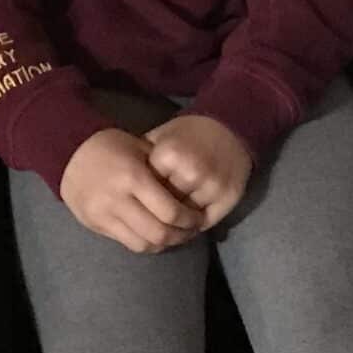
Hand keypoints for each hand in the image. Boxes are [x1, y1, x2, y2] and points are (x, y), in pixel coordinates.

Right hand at [59, 127, 203, 253]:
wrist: (68, 152)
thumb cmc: (111, 146)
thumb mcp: (140, 148)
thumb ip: (162, 171)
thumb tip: (189, 193)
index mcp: (133, 177)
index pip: (170, 211)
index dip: (189, 220)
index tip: (198, 217)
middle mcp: (118, 200)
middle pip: (158, 233)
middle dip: (180, 236)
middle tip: (191, 231)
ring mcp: (104, 215)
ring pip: (143, 244)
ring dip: (164, 244)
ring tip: (175, 236)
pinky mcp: (95, 225)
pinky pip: (127, 244)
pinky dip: (146, 243)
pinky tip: (155, 236)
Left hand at [144, 114, 253, 228]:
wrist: (229, 127)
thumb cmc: (187, 135)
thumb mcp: (159, 139)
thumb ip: (142, 162)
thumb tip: (124, 191)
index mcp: (169, 155)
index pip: (147, 191)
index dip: (143, 196)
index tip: (140, 198)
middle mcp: (191, 172)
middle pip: (166, 207)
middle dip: (159, 212)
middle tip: (153, 216)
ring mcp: (213, 185)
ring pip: (186, 219)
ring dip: (178, 223)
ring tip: (170, 222)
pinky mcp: (229, 196)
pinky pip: (206, 222)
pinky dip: (196, 225)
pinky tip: (188, 222)